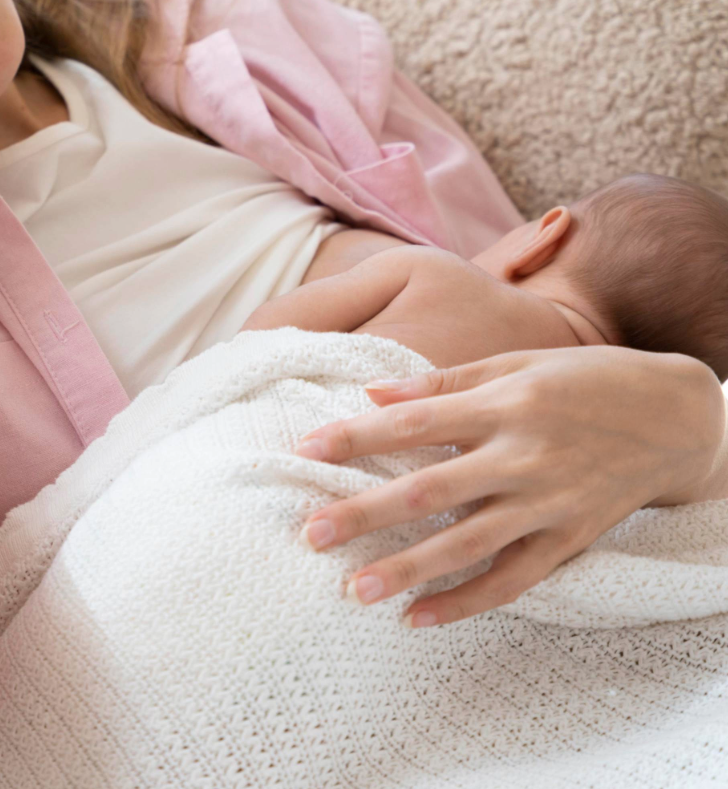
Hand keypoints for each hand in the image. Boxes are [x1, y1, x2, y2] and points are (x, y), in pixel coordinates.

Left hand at [293, 346, 726, 627]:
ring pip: (469, 545)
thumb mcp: (515, 363)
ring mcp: (549, 502)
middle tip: (310, 533)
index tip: (306, 450)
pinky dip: (466, 602)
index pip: (415, 422)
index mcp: (504, 404)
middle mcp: (523, 455)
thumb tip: (370, 394)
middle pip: (432, 491)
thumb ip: (442, 382)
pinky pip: (514, 580)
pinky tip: (418, 618)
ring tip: (355, 590)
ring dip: (409, 570)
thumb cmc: (583, 379)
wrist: (675, 417)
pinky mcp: (571, 539)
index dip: (358, 437)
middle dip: (367, 513)